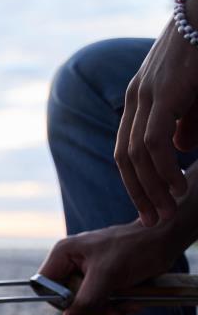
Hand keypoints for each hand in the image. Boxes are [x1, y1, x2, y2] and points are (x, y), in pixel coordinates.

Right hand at [37, 222, 176, 314]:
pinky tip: (132, 302)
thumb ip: (85, 301)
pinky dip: (117, 306)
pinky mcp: (102, 279)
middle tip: (113, 311)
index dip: (60, 301)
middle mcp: (71, 263)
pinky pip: (100, 301)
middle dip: (92, 308)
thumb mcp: (108, 276)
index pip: (44, 286)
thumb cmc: (135, 249)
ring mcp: (86, 272)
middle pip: (67, 299)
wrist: (164, 240)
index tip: (82, 307)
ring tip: (129, 305)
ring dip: (109, 310)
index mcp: (63, 254)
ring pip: (85, 304)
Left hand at [115, 0, 197, 225]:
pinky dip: (162, 169)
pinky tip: (176, 187)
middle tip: (153, 221)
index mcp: (138, 99)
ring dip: (152, 188)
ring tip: (167, 211)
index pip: (126, 151)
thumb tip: (179, 150)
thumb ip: (184, 123)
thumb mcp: (194, 95)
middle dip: (138, 193)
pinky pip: (152, 142)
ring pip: (136, 156)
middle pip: (124, 159)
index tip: (148, 207)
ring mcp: (144, 95)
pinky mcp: (160, 94)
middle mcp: (134, 98)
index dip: (134, 182)